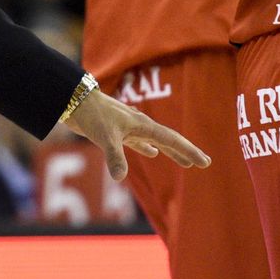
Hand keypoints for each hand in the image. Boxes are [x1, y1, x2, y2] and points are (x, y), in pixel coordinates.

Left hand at [61, 91, 209, 181]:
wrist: (74, 100)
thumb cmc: (92, 115)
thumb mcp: (105, 136)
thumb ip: (114, 156)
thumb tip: (120, 177)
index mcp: (143, 125)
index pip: (172, 140)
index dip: (188, 151)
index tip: (205, 162)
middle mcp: (140, 125)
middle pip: (169, 140)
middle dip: (185, 152)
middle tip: (203, 162)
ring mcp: (130, 127)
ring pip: (156, 141)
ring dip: (170, 151)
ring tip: (184, 162)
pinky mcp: (118, 131)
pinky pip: (139, 141)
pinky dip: (147, 148)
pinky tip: (152, 153)